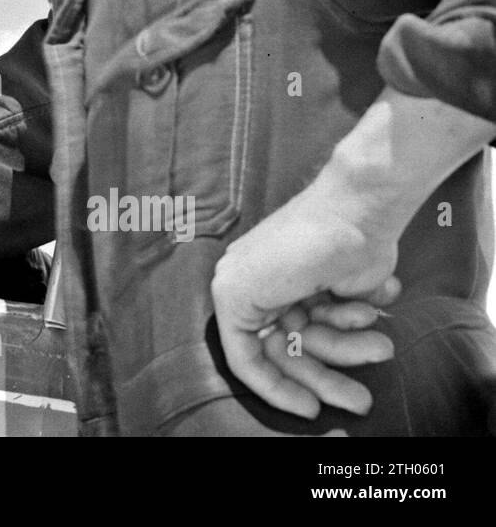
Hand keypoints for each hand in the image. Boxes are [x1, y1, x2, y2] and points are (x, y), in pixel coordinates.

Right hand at [211, 181, 399, 419]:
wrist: (357, 212)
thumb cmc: (295, 247)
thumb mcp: (241, 289)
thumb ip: (237, 335)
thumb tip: (247, 363)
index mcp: (237, 294)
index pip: (250, 358)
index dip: (277, 388)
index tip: (310, 407)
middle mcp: (269, 297)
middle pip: (294, 356)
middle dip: (329, 377)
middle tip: (361, 401)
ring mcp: (304, 293)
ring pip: (326, 342)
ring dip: (354, 346)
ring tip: (382, 344)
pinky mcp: (337, 287)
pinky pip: (348, 322)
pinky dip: (362, 315)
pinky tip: (373, 297)